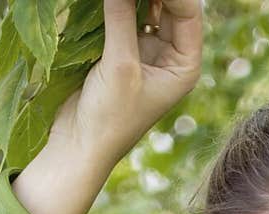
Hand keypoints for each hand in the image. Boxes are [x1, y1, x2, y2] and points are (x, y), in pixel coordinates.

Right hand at [48, 0, 203, 169]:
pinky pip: (126, 14)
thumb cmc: (109, 117)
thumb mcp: (120, 65)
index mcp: (184, 65)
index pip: (188, 10)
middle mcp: (171, 55)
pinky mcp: (123, 48)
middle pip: (169, 5)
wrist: (81, 145)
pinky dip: (119, 2)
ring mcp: (148, 50)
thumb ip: (122, 17)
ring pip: (147, 6)